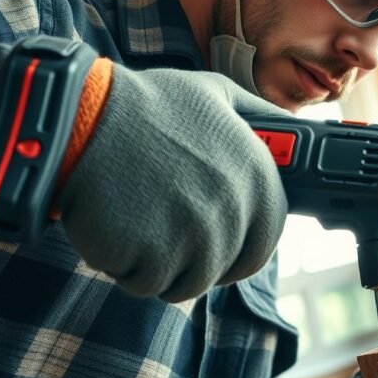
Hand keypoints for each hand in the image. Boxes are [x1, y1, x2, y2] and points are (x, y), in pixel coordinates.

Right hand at [56, 65, 288, 301]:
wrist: (79, 118)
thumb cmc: (147, 105)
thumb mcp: (218, 95)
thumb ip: (262, 119)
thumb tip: (298, 132)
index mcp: (257, 177)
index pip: (267, 239)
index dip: (243, 245)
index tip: (221, 241)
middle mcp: (234, 211)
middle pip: (226, 268)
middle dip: (197, 258)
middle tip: (167, 232)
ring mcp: (195, 239)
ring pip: (186, 282)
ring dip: (160, 263)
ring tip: (137, 218)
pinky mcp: (152, 258)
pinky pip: (144, 283)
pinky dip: (127, 265)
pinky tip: (115, 225)